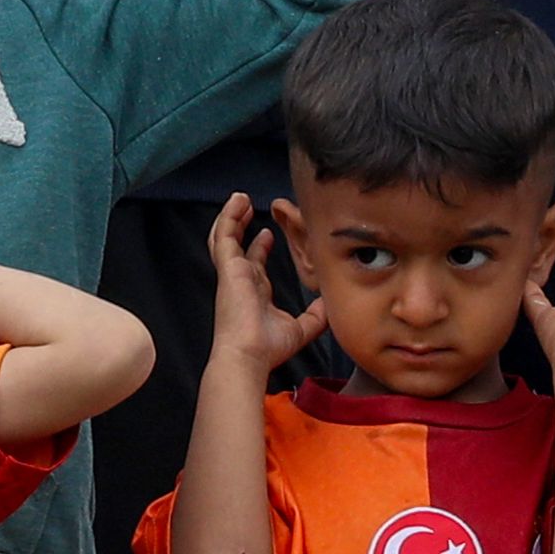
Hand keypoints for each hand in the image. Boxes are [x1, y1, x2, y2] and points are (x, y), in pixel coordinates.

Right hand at [208, 195, 330, 373]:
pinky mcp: (228, 267)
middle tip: (249, 209)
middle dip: (242, 227)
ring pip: (226, 237)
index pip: (255, 265)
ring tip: (240, 199)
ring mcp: (232, 272)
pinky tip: (238, 201)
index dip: (259, 248)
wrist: (249, 354)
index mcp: (255, 293)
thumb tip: (330, 304)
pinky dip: (229, 216)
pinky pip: (224, 235)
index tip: (269, 234)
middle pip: (238, 246)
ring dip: (232, 217)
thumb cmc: (268, 348)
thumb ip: (315, 316)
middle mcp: (242, 280)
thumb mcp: (301, 328)